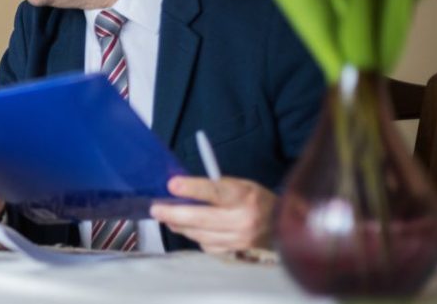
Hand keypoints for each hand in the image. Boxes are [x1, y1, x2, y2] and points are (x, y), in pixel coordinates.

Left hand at [149, 176, 275, 252]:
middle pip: (201, 218)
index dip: (192, 188)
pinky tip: (186, 228)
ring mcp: (238, 238)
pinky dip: (194, 236)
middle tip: (156, 210)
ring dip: (179, 225)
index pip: (215, 192)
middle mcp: (242, 219)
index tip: (172, 185)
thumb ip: (212, 187)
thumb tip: (180, 190)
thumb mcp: (239, 184)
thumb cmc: (253, 199)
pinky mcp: (234, 250)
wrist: (280, 224)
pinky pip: (206, 245)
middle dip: (174, 214)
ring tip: (166, 218)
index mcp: (243, 196)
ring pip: (200, 234)